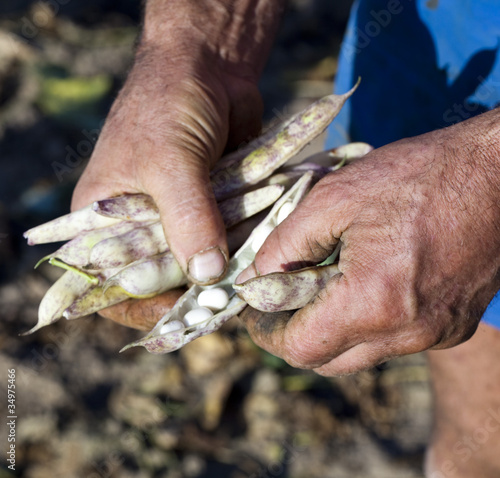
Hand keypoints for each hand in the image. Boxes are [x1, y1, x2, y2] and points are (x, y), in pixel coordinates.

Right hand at [72, 0, 283, 286]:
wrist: (208, 66)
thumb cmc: (169, 104)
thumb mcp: (169, 163)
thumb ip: (187, 220)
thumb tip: (206, 276)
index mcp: (103, 218)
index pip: (112, 281)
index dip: (141, 304)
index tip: (182, 312)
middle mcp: (140, 224)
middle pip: (160, 278)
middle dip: (191, 291)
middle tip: (225, 302)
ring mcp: (179, 216)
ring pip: (199, 260)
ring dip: (223, 270)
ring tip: (248, 282)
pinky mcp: (211, 206)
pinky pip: (226, 237)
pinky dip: (242, 246)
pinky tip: (260, 254)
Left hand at [239, 108, 499, 375]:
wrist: (499, 172)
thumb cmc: (417, 175)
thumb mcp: (334, 198)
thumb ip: (285, 245)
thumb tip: (255, 279)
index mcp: (373, 302)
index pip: (301, 349)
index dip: (268, 335)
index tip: (254, 315)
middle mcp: (408, 333)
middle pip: (328, 360)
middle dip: (296, 336)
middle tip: (282, 302)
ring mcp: (435, 334)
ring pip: (360, 354)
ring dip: (331, 329)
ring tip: (323, 284)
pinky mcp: (452, 327)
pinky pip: (393, 341)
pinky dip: (367, 323)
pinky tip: (365, 283)